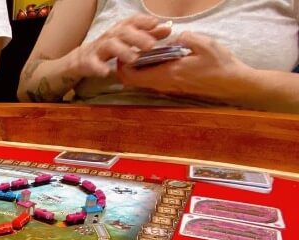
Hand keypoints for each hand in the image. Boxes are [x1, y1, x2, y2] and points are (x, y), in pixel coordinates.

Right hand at [67, 15, 170, 78]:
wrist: (82, 59)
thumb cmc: (110, 48)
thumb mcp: (128, 40)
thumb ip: (147, 35)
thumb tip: (167, 29)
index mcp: (120, 29)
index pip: (132, 21)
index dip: (143, 21)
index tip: (155, 23)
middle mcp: (110, 36)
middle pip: (123, 32)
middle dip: (137, 37)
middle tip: (151, 45)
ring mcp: (99, 48)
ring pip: (110, 46)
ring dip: (122, 51)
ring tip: (133, 59)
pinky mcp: (89, 62)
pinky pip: (93, 63)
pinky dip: (99, 67)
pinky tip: (107, 72)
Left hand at [118, 32, 247, 102]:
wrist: (232, 84)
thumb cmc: (221, 65)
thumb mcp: (205, 45)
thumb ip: (186, 38)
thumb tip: (174, 36)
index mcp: (167, 73)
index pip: (132, 75)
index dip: (122, 64)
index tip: (125, 50)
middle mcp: (163, 84)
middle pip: (131, 81)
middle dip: (125, 66)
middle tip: (131, 48)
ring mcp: (167, 88)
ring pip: (141, 81)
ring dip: (137, 68)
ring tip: (143, 50)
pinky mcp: (172, 88)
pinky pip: (151, 81)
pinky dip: (147, 70)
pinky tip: (156, 56)